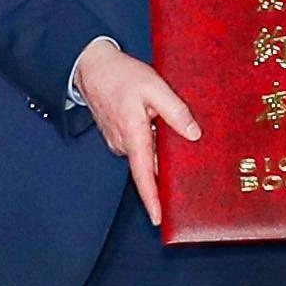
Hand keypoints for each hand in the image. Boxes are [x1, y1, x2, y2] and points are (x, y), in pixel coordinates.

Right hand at [72, 38, 200, 225]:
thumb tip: (193, 134)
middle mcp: (123, 144)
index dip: (152, 198)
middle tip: (190, 176)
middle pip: (149, 167)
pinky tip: (162, 130)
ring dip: (161, 152)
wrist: (91, 66)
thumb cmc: (122, 76)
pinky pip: (140, 145)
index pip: (144, 175)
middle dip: (167, 173)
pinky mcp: (118, 135)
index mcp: (132, 135)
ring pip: (146, 154)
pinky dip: (152, 142)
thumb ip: (175, 111)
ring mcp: (119, 141)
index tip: (159, 219)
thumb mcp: (154, 87)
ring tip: (181, 146)